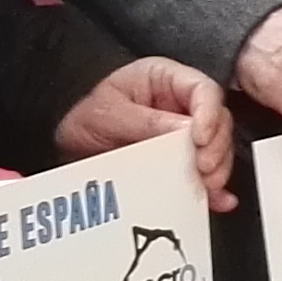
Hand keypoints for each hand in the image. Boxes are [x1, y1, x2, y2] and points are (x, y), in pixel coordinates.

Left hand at [55, 56, 239, 210]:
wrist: (63, 138)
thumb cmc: (82, 113)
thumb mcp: (109, 113)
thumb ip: (147, 121)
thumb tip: (186, 132)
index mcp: (166, 79)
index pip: (203, 90)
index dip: (210, 114)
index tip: (201, 139)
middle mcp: (181, 104)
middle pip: (218, 122)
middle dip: (216, 149)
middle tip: (203, 169)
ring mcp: (183, 134)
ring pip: (216, 149)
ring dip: (216, 170)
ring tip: (206, 186)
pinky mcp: (180, 160)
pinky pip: (204, 173)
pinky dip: (213, 190)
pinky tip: (217, 200)